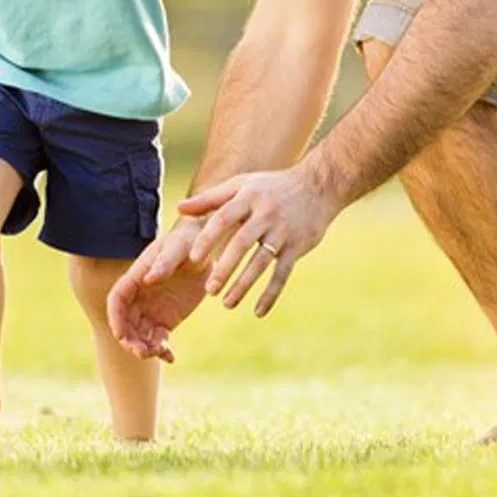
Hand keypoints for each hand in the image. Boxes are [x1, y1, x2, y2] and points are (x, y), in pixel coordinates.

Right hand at [105, 217, 211, 362]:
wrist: (207, 248)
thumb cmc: (188, 241)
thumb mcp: (179, 247)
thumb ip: (164, 262)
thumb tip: (147, 279)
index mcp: (137, 275)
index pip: (117, 299)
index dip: (115, 318)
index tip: (120, 335)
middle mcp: (140, 295)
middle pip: (125, 322)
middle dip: (129, 340)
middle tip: (143, 352)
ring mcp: (152, 309)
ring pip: (139, 334)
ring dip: (144, 348)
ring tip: (160, 351)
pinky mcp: (167, 319)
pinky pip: (158, 339)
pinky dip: (161, 351)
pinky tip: (171, 357)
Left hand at [177, 162, 339, 316]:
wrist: (317, 186)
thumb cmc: (271, 187)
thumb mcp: (241, 185)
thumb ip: (210, 199)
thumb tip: (178, 209)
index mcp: (248, 197)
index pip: (224, 218)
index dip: (208, 238)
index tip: (192, 258)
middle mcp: (265, 214)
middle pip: (241, 243)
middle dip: (225, 268)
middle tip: (209, 290)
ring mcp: (283, 231)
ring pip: (261, 262)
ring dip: (244, 284)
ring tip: (227, 303)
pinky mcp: (297, 247)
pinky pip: (282, 273)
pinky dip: (271, 294)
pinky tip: (258, 312)